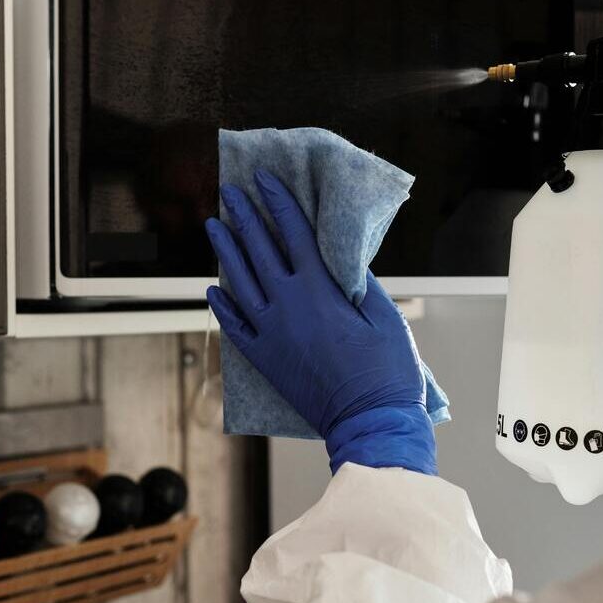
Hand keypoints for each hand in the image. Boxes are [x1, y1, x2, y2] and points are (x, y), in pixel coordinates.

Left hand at [204, 170, 435, 474]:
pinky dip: (222, 306)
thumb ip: (361, 283)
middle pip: (259, 250)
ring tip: (215, 227)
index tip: (264, 179)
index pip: (293, 233)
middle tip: (230, 192)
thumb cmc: (388, 373)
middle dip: (244, 217)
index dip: (278, 202)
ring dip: (226, 252)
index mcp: (319, 291)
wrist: (370, 423)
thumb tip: (341, 258)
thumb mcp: (386, 317)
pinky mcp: (266, 360)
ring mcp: (272, 335)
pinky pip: (235, 327)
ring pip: (239, 283)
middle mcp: (287, 307)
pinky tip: (214, 289)